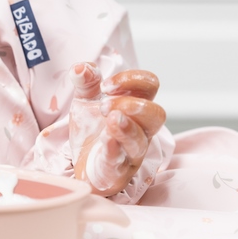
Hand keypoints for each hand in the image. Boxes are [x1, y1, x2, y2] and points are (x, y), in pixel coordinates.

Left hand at [68, 62, 165, 195]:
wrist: (81, 163)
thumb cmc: (92, 130)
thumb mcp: (85, 100)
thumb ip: (85, 82)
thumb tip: (81, 67)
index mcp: (136, 106)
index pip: (150, 85)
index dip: (133, 80)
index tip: (106, 85)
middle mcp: (141, 129)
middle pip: (156, 114)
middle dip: (132, 105)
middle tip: (104, 106)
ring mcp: (131, 152)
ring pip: (142, 141)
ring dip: (126, 127)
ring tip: (110, 118)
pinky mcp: (117, 171)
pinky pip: (121, 162)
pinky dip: (114, 149)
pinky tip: (105, 139)